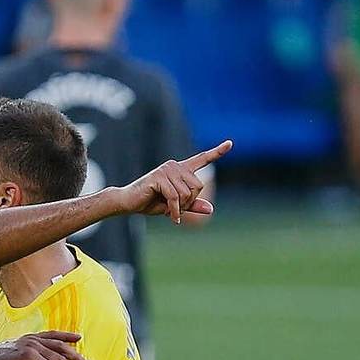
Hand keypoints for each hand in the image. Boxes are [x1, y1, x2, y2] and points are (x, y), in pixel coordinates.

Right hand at [116, 140, 231, 221]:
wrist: (129, 202)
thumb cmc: (151, 202)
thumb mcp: (177, 206)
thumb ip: (193, 206)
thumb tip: (211, 209)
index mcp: (181, 170)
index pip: (202, 159)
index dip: (217, 152)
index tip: (230, 143)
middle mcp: (175, 166)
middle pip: (198, 186)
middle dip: (189, 202)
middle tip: (175, 207)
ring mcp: (167, 169)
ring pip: (187, 193)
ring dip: (180, 207)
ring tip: (168, 208)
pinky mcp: (159, 177)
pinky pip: (176, 197)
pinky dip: (174, 210)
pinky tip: (169, 216)